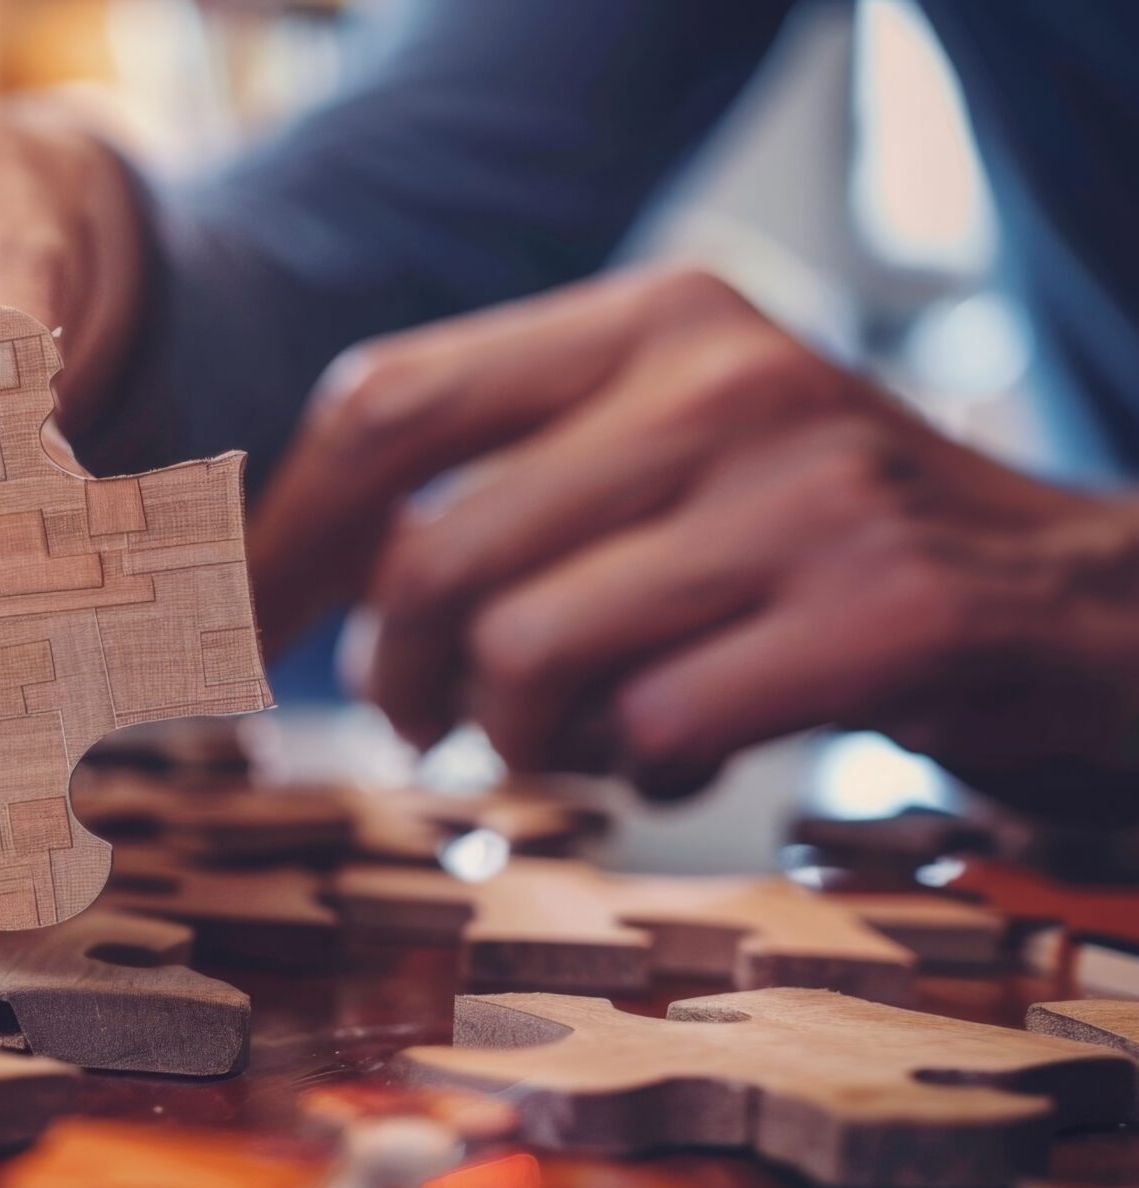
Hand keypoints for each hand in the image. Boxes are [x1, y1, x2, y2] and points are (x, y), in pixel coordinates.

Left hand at [249, 266, 1138, 808]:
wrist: (1083, 598)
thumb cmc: (815, 544)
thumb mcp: (669, 453)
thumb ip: (506, 481)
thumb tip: (284, 579)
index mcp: (647, 319)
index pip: (384, 403)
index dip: (282, 538)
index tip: (232, 634)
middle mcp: (720, 379)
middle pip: (430, 553)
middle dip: (392, 677)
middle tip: (425, 723)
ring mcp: (806, 492)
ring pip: (527, 652)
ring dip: (520, 736)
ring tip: (575, 737)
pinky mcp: (882, 614)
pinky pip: (657, 726)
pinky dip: (643, 769)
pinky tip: (687, 751)